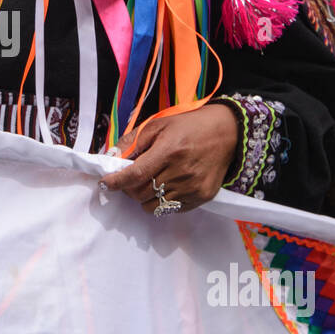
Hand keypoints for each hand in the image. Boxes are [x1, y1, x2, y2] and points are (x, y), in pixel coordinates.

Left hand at [99, 104, 238, 213]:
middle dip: (128, 189)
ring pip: (153, 205)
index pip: (135, 175)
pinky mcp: (201, 197)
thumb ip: (133, 141)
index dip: (116, 182)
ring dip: (143, 197)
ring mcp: (192, 187)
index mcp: (169, 150)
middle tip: (129, 178)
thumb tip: (112, 157)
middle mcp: (181, 172)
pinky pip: (170, 209)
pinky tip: (166, 186)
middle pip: (141, 193)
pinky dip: (161, 201)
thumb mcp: (159, 124)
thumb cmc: (190, 126)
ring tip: (149, 182)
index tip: (105, 183)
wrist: (229, 133)